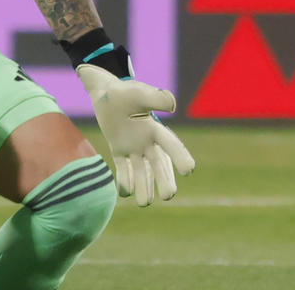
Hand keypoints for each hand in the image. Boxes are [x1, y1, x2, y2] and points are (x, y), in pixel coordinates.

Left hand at [77, 65, 193, 206]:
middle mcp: (147, 141)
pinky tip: (124, 192)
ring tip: (144, 203)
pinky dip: (124, 180)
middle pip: (158, 165)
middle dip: (164, 180)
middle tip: (169, 196)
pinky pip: (123, 168)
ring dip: (144, 187)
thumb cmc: (124, 92)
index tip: (189, 170)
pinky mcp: (119, 150)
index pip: (170, 144)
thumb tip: (173, 106)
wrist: (105, 93)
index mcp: (155, 128)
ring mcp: (133, 147)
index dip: (180, 156)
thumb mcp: (139, 93)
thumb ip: (156, 98)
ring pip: (141, 171)